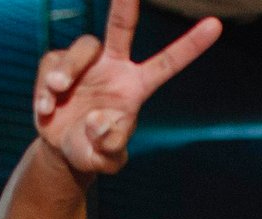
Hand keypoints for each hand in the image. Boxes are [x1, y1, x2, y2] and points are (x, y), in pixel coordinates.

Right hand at [33, 0, 220, 173]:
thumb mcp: (105, 160)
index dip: (190, 45)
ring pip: (82, 49)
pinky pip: (52, 64)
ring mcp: (86, 64)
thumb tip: (98, 119)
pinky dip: (45, 88)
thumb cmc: (92, 151)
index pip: (167, 64)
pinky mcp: (57, 64)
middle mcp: (114, 67)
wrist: (61, 149)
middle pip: (122, 27)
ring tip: (56, 97)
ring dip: (67, 71)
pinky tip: (46, 109)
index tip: (216, 25)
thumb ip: (109, 148)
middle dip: (125, 4)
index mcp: (135, 87)